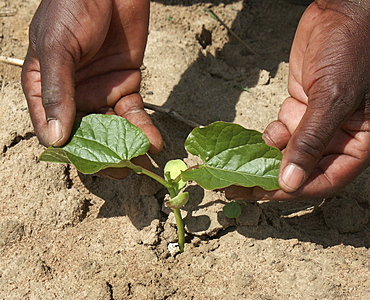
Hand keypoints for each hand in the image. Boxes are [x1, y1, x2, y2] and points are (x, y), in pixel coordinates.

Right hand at [22, 0, 161, 178]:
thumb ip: (57, 90)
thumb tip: (55, 138)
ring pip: (113, 129)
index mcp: (45, 89)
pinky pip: (134, 114)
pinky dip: (144, 128)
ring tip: (142, 162)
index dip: (70, 149)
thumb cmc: (71, 7)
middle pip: (86, 135)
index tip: (90, 163)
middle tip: (122, 170)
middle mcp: (73, 96)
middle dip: (104, 155)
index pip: (53, 128)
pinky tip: (153, 142)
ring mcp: (101, 93)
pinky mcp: (126, 86)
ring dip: (128, 147)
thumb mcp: (57, 47)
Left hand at [226, 0, 369, 199]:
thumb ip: (311, 141)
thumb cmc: (353, 50)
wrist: (343, 14)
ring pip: (286, 152)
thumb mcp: (333, 99)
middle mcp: (336, 138)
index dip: (294, 190)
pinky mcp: (299, 110)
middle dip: (269, 179)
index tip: (263, 194)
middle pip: (300, 170)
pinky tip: (258, 138)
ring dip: (263, 159)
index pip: (324, 180)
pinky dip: (268, 136)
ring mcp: (315, 124)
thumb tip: (290, 182)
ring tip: (236, 168)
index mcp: (356, 142)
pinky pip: (280, 132)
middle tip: (237, 188)